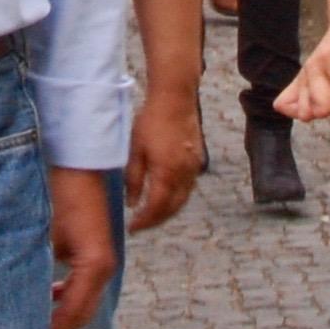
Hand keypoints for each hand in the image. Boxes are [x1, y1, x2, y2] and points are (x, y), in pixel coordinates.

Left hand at [47, 165, 116, 328]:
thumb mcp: (43, 235)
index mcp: (95, 266)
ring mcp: (103, 260)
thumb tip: (20, 299)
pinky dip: (67, 296)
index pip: (74, 313)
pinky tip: (49, 295)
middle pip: (83, 313)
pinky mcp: (96, 252)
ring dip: (63, 313)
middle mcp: (104, 267)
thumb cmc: (58, 195)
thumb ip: (36, 269)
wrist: (76, 164)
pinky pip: (84, 285)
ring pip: (84, 301)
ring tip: (37, 324)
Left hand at [125, 85, 202, 232]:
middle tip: (140, 226)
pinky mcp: (197, 162)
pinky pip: (188, 189)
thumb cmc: (151, 122)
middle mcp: (184, 175)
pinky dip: (176, 199)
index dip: (144, 222)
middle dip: (156, 221)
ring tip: (151, 215)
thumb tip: (132, 203)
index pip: (156, 208)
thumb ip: (133, 179)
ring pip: (182, 201)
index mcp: (166, 173)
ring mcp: (193, 169)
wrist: (176, 100)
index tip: (132, 229)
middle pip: (172, 209)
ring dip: (167, 212)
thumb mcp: (135, 150)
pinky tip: (165, 197)